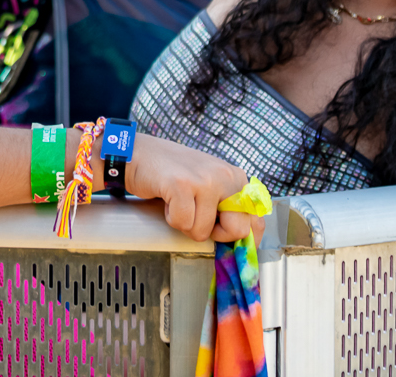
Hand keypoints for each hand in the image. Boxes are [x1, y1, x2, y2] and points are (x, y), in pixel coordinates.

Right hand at [125, 134, 258, 242]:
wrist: (140, 153)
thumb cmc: (174, 173)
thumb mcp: (211, 185)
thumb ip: (229, 206)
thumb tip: (246, 241)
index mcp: (237, 177)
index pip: (256, 220)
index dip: (242, 238)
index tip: (226, 240)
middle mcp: (225, 176)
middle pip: (237, 230)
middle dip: (213, 233)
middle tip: (196, 217)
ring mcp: (204, 179)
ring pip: (203, 231)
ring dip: (185, 224)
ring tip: (178, 202)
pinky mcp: (182, 185)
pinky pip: (183, 224)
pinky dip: (171, 219)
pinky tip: (168, 201)